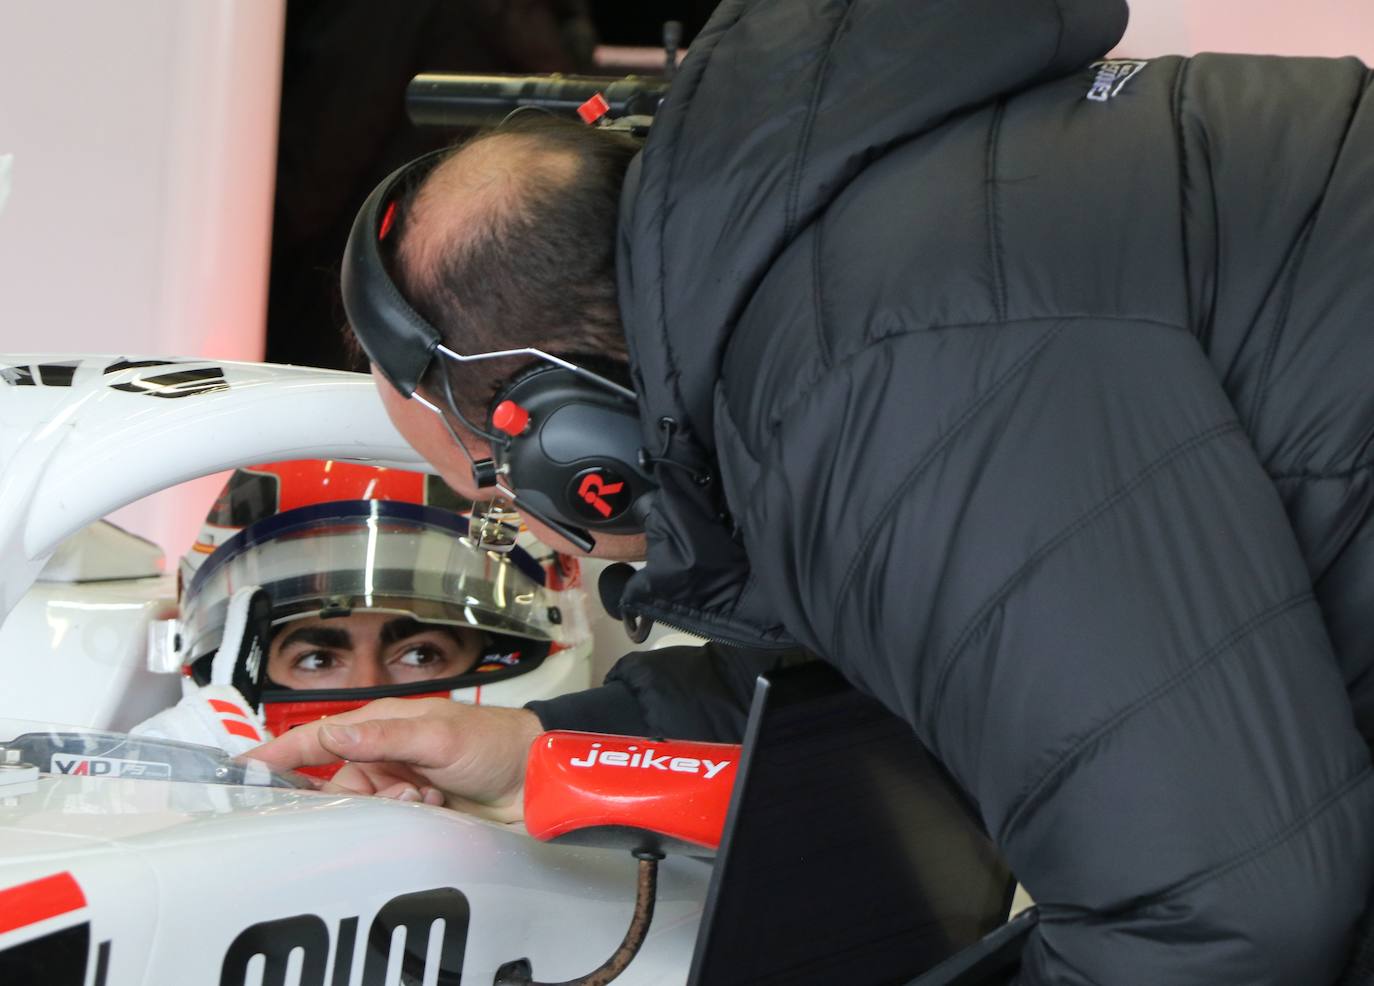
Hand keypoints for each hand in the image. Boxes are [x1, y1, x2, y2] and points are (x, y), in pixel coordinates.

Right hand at [247, 698, 543, 821]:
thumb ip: (383, 736)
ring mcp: (399, 789)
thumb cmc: (493, 742)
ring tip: (430, 799)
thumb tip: (331, 732)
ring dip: (391, 812)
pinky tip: (437, 812)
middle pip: (337, 787)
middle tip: (406, 793)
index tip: (242, 771)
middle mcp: (383, 758)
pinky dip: (407, 826)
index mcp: (380, 726)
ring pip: (363, 814)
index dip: (279, 755)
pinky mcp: (416, 817)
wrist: (538, 779)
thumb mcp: (438, 733)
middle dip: (359, 798)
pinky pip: (388, 832)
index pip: (317, 739)